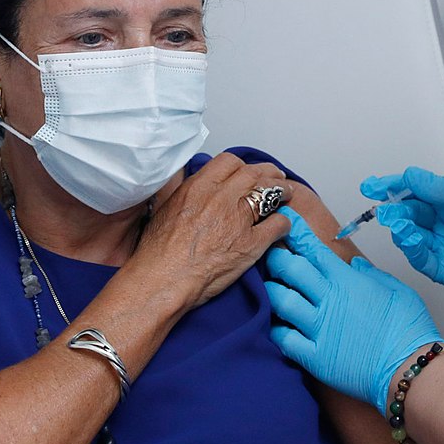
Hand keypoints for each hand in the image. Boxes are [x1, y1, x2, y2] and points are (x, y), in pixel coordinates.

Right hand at [132, 153, 291, 310]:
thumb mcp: (167, 209)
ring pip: (271, 193)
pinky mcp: (250, 244)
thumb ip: (185, 192)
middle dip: (269, 174)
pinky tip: (283, 226)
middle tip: (276, 178)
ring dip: (282, 192)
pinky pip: (278, 224)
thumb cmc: (158, 253)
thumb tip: (192, 186)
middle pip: (255, 173)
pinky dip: (284, 222)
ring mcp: (238, 220)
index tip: (248, 172)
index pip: (230, 162)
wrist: (162, 281)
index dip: (243, 166)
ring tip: (286, 195)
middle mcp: (220, 198)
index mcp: (199, 187)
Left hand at [265, 209, 442, 414]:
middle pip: (290, 270)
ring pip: (281, 301)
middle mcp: (329, 300)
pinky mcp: (314, 356)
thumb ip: (373, 275)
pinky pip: (284, 339)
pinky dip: (277, 329)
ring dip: (272, 291)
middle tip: (269, 253)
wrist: (409, 369)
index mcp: (348, 281)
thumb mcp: (397, 291)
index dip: (297, 234)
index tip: (286, 222)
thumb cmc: (409, 330)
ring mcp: (319, 328)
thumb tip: (356, 266)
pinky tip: (276, 325)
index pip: (314, 250)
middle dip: (276, 257)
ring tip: (269, 287)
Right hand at [362, 167, 443, 310]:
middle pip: (407, 211)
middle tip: (385, 206)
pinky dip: (411, 247)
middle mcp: (442, 222)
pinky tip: (410, 238)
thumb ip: (443, 189)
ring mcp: (441, 244)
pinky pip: (419, 257)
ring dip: (400, 227)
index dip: (393, 186)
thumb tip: (412, 176)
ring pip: (409, 234)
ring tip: (399, 222)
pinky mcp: (442, 267)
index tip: (374, 185)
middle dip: (393, 208)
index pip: (414, 190)